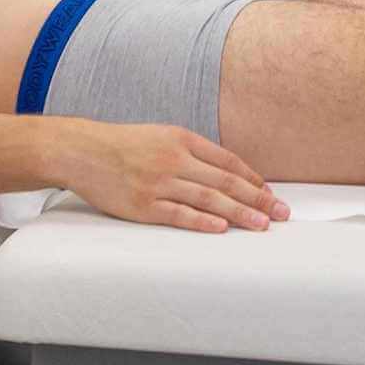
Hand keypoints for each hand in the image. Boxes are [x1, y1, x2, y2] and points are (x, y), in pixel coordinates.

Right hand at [60, 122, 285, 232]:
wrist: (83, 151)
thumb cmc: (124, 145)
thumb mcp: (162, 136)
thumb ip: (191, 152)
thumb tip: (225, 172)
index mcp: (182, 140)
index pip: (228, 161)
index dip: (253, 179)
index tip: (270, 194)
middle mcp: (174, 160)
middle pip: (225, 181)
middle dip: (258, 199)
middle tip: (281, 213)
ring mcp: (159, 183)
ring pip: (209, 199)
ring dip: (240, 213)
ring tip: (262, 225)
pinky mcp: (143, 204)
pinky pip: (179, 214)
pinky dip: (202, 221)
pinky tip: (221, 227)